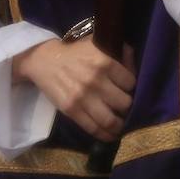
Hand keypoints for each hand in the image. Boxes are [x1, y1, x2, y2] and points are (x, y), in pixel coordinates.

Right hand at [12, 38, 136, 141]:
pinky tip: (110, 134)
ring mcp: (83, 98)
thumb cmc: (75, 52)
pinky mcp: (71, 111)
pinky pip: (93, 128)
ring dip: (120, 126)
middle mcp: (96, 81)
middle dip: (128, 107)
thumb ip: (120, 52)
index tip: (130, 90)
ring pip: (110, 120)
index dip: (133, 88)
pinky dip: (105, 135)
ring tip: (122, 126)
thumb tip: (134, 63)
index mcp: (105, 62)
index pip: (131, 82)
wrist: (45, 60)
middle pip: (124, 103)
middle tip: (127, 108)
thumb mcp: (98, 44)